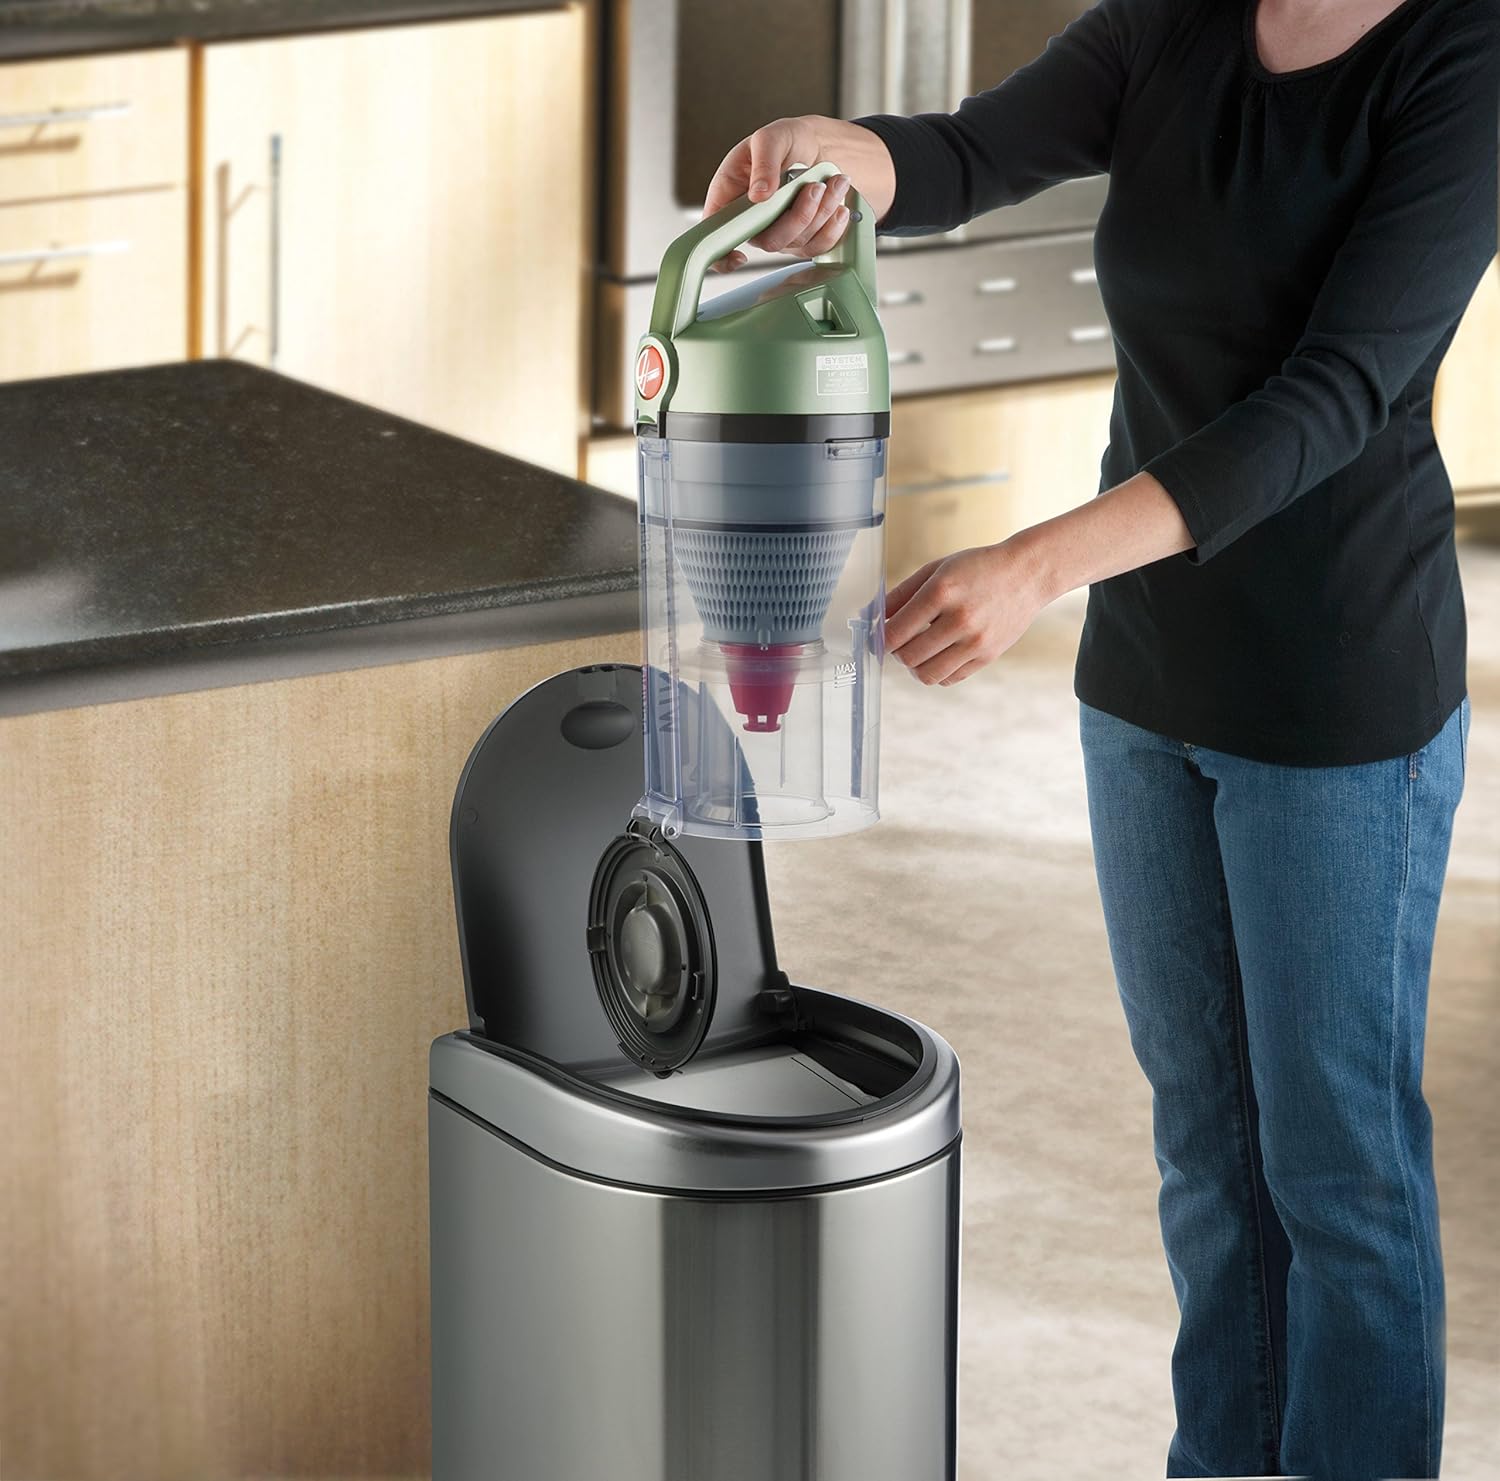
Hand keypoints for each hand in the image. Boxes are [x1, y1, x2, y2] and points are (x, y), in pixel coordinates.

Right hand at [701, 116, 896, 271]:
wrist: (817, 146)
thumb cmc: (786, 141)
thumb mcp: (770, 137)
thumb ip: (763, 161)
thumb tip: (759, 194)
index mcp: (731, 199)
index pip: (716, 239)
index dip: (723, 256)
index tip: (740, 256)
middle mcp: (753, 222)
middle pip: (769, 241)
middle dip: (797, 215)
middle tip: (814, 187)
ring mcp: (779, 233)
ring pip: (798, 242)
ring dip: (821, 212)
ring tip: (833, 182)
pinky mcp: (804, 239)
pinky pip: (819, 246)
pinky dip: (833, 226)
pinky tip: (838, 205)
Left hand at [884, 542, 1047, 685]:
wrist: (1027, 574)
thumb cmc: (976, 569)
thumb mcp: (935, 570)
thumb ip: (900, 595)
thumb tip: (868, 616)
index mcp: (941, 592)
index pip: (895, 633)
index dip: (880, 639)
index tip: (878, 637)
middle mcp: (959, 619)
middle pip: (908, 657)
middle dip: (896, 652)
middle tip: (900, 641)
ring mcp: (976, 641)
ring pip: (926, 675)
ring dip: (914, 666)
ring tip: (918, 650)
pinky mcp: (987, 656)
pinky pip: (948, 678)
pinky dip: (936, 671)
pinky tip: (939, 653)